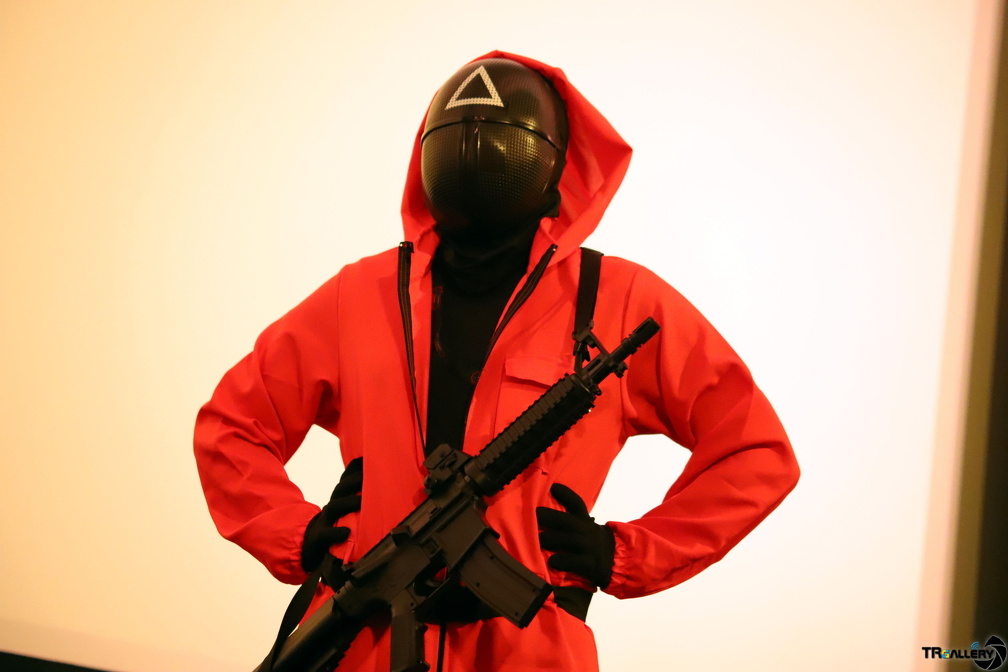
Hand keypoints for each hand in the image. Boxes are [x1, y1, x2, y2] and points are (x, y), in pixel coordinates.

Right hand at [301, 457, 362, 578]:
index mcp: (340, 498)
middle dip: (355, 480)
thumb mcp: (349, 511)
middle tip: (372, 475)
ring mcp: (325, 520)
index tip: (369, 458)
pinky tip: (346, 532)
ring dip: (348, 503)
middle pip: (341, 489)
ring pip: (334, 507)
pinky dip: (335, 533)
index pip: (347, 479)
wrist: (310, 545)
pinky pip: (326, 534)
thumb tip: (388, 486)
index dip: (356, 468)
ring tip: (361, 501)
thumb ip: (363, 499)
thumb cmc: (338, 526)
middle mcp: (333, 506)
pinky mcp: (319, 537)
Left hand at [536, 483, 615, 588]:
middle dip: (551, 517)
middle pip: (568, 521)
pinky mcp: (590, 564)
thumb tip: (545, 508)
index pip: (577, 504)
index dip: (566, 494)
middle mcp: (587, 531)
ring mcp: (589, 547)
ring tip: (539, 539)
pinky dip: (563, 561)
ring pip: (570, 540)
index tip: (553, 487)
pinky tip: (552, 561)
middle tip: (536, 515)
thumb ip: (569, 519)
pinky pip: (575, 561)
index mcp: (585, 521)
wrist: (615, 561)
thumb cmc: (590, 542)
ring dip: (552, 539)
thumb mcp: (585, 527)